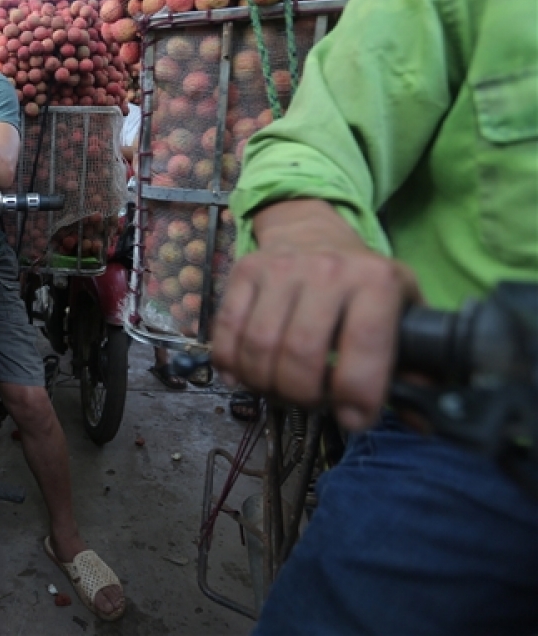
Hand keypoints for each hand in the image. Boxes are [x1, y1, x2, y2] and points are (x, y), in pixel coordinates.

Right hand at [210, 202, 420, 431]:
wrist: (312, 230)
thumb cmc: (360, 281)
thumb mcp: (403, 309)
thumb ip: (416, 365)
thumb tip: (424, 419)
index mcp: (376, 281)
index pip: (365, 347)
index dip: (357, 396)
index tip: (354, 418)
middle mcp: (327, 271)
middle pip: (302, 354)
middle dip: (304, 396)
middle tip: (311, 402)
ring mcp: (280, 269)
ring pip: (260, 347)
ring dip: (266, 385)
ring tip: (281, 390)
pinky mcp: (244, 272)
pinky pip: (226, 331)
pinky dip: (231, 364)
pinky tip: (245, 375)